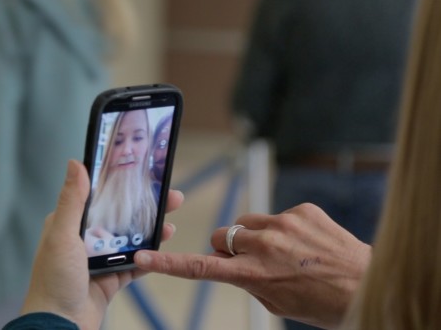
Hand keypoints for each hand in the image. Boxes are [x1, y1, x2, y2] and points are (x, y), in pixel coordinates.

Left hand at [20, 160, 183, 328]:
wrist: (59, 326)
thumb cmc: (54, 281)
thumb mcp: (62, 236)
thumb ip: (72, 201)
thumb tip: (75, 164)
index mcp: (69, 224)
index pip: (97, 195)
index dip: (119, 183)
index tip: (142, 172)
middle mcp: (83, 239)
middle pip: (119, 215)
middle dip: (144, 205)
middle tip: (170, 196)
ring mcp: (99, 259)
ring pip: (131, 239)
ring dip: (151, 230)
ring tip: (171, 222)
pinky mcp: (110, 278)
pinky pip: (135, 263)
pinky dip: (150, 256)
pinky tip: (164, 247)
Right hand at [134, 203, 370, 329]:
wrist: (370, 285)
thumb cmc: (323, 303)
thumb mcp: (277, 304)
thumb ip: (248, 280)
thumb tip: (232, 261)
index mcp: (254, 274)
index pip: (201, 267)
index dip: (168, 263)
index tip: (143, 257)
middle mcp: (265, 245)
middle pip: (222, 235)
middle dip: (228, 246)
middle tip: (249, 260)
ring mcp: (284, 223)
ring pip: (248, 222)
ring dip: (255, 235)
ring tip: (285, 252)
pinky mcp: (302, 209)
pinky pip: (277, 214)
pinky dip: (283, 228)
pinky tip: (304, 243)